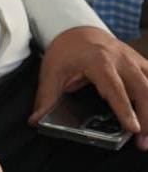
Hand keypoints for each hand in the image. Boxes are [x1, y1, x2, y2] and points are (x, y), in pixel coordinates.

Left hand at [33, 26, 147, 150]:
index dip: (124, 109)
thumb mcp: (51, 71)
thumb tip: (36, 120)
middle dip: (147, 116)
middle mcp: (121, 59)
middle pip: (142, 88)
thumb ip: (47, 97)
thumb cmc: (66, 50)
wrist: (76, 29)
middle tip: (143, 141)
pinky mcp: (141, 63)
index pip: (115, 88)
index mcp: (98, 60)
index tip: (133, 128)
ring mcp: (134, 60)